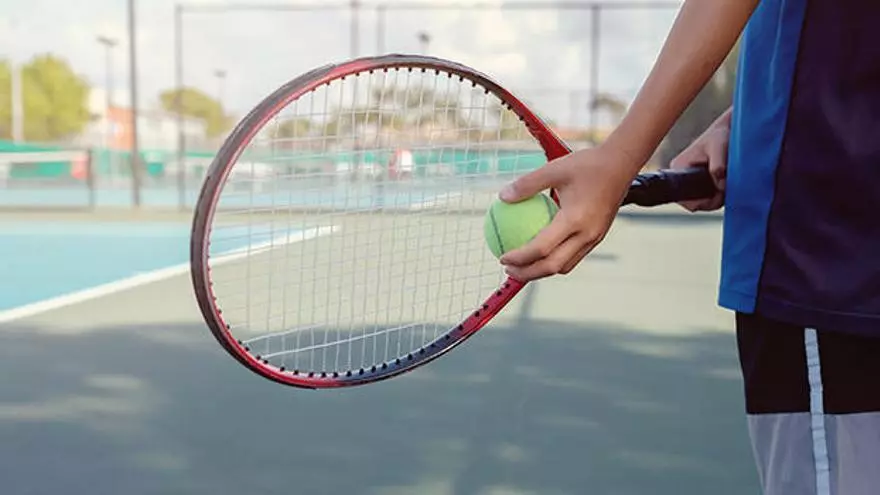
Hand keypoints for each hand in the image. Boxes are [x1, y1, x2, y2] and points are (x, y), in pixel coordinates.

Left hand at [498, 145, 638, 281]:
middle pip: (553, 266)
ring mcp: (594, 238)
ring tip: (522, 266)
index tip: (502, 257)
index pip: (541, 248)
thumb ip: (527, 184)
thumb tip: (502, 197)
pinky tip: (541, 251)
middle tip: (508, 269)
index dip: (520, 257)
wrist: (622, 164)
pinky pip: (573, 256)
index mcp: (575, 220)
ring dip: (542, 271)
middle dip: (528, 274)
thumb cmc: (587, 164)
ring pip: (565, 266)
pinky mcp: (598, 236)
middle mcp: (586, 234)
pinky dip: (555, 260)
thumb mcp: (554, 168)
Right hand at [669, 108, 730, 210]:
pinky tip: (725, 186)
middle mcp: (680, 175)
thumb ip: (718, 165)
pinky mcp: (698, 180)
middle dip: (711, 201)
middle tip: (726, 191)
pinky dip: (717, 195)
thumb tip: (720, 186)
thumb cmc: (721, 135)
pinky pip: (705, 196)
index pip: (683, 198)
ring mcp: (689, 179)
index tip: (717, 197)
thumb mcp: (719, 147)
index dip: (701, 203)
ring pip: (701, 201)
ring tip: (728, 186)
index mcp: (679, 168)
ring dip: (716, 199)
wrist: (727, 129)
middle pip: (693, 202)